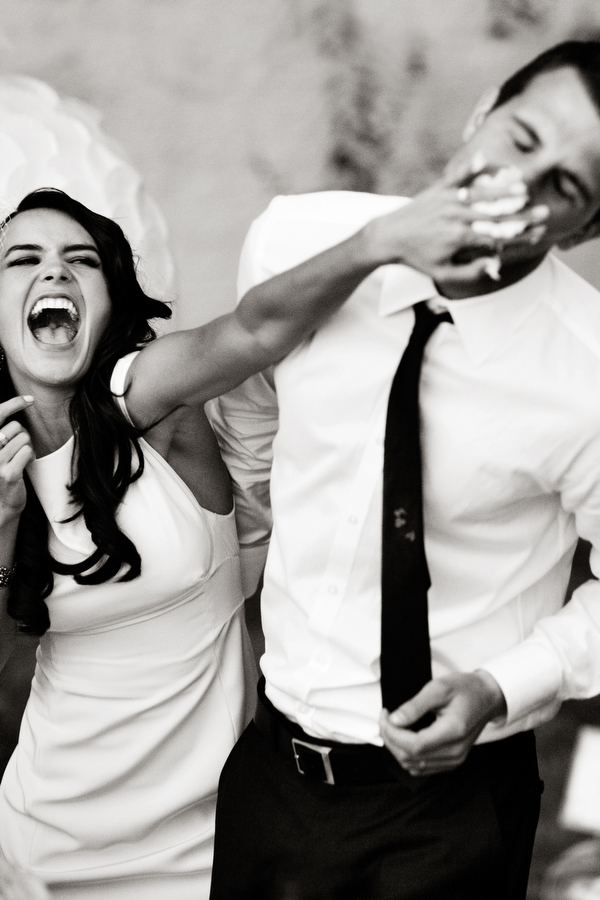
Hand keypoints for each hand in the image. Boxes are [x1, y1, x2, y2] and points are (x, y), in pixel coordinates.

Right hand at [0, 395, 34, 527]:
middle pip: (16, 427)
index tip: (29, 399)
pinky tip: (26, 464)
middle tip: (21, 447)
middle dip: (23, 435)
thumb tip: (18, 411)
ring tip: (22, 458)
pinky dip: (31, 456)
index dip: (13, 403)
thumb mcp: (0, 450)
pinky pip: (27, 452)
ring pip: (24, 439)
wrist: (1, 503)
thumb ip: (4, 435)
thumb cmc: (2, 472)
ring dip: (27, 447)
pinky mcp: (8, 473)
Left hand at [363, 154, 547, 285]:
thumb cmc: (418, 258)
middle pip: (494, 214)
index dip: (518, 235)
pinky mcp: (438, 189)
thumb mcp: (443, 273)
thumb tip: (496, 267)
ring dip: (504, 190)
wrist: (389, 237)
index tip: (538, 232)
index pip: (495, 236)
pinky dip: (470, 166)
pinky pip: (457, 176)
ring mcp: (446, 200)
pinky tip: (485, 157)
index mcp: (459, 238)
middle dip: (521, 213)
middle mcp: (455, 216)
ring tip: (524, 186)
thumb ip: (470, 271)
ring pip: (481, 194)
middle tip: (543, 210)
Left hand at [379, 670, 506, 776]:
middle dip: (391, 739)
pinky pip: (422, 767)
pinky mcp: (451, 762)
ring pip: (414, 765)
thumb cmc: (466, 689)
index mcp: (453, 732)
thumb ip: (415, 705)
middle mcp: (454, 752)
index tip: (385, 715)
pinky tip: (404, 738)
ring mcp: (454, 760)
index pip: (414, 745)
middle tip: (386, 718)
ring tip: (392, 727)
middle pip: (411, 758)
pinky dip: (408, 755)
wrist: (487, 698)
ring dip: (397, 748)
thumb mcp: (439, 688)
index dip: (393, 733)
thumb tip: (394, 720)